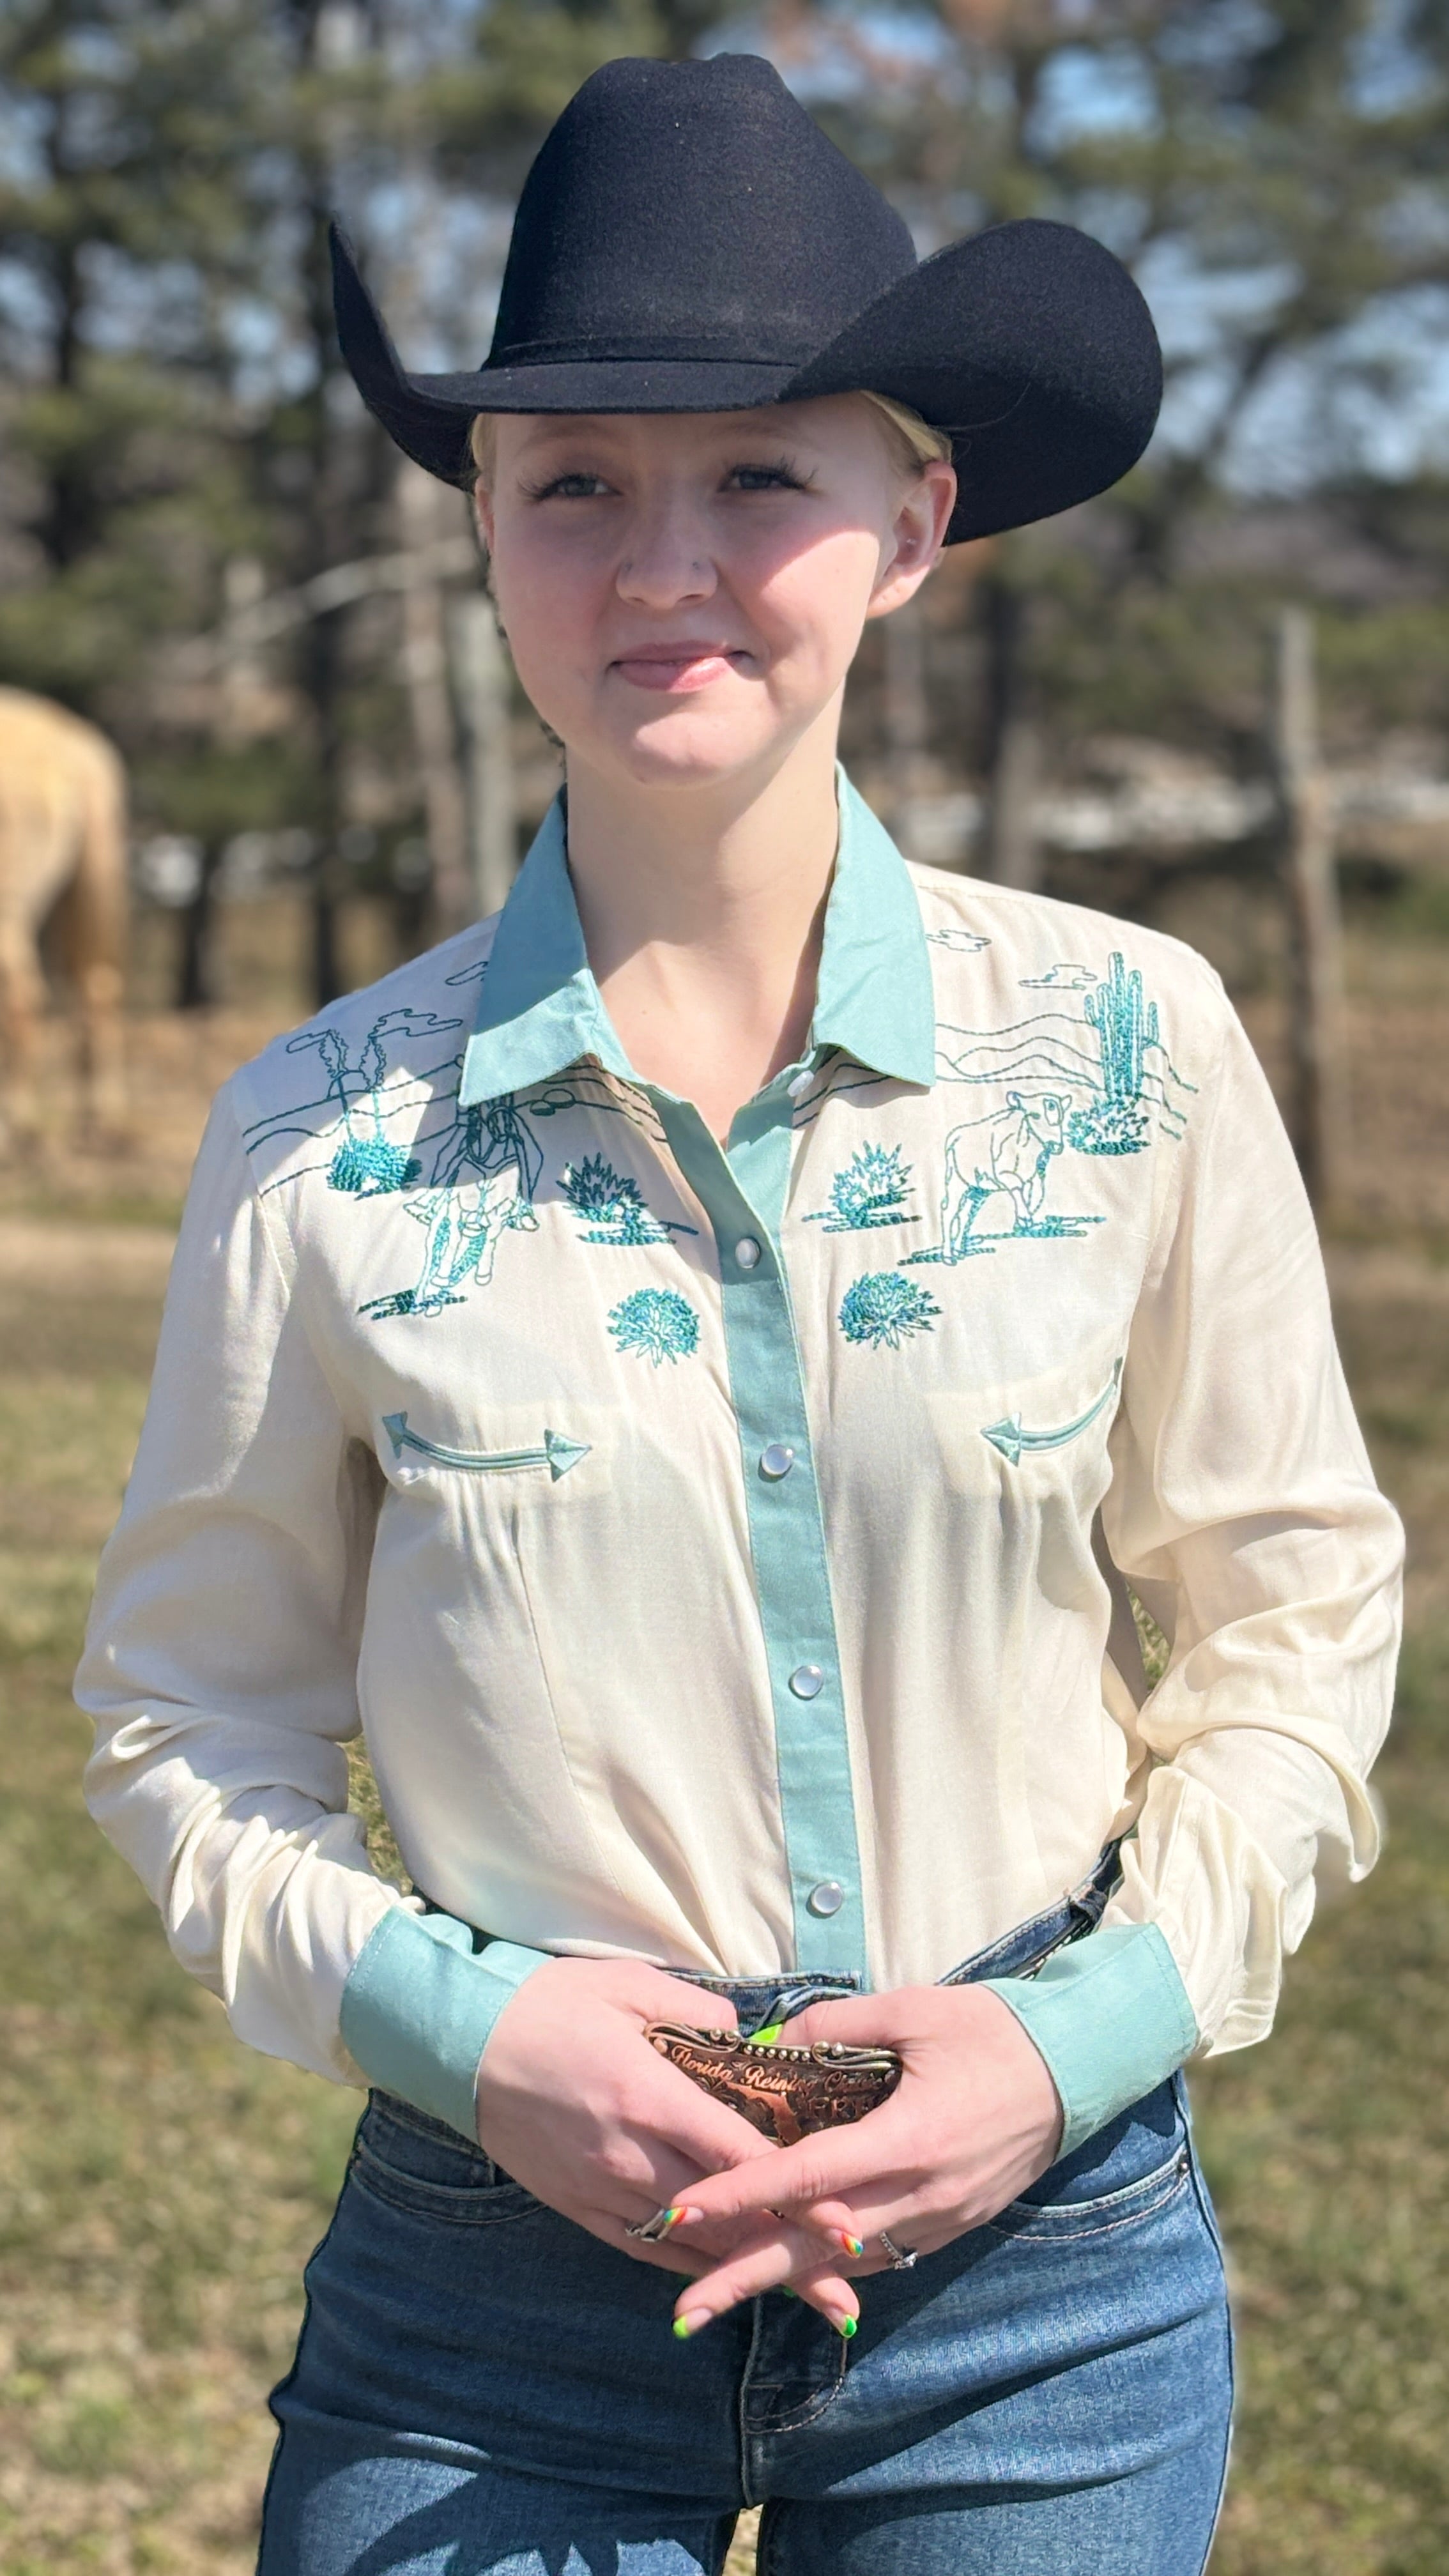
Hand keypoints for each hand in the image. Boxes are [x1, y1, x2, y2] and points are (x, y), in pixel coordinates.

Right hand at [473, 1957, 860, 2325]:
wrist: (461, 2041)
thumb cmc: (548, 2003)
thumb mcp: (628, 1986)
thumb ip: (698, 2011)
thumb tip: (746, 2033)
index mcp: (649, 2098)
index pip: (739, 2161)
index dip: (798, 2196)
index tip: (847, 2224)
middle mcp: (629, 2157)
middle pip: (723, 2220)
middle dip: (788, 2254)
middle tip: (846, 2285)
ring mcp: (601, 2189)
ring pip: (687, 2244)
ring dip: (744, 2270)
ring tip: (800, 2295)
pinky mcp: (577, 2207)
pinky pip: (642, 2248)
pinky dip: (688, 2262)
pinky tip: (723, 2274)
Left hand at [659, 1984, 1063, 2333]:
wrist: (1077, 2068)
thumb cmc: (992, 2030)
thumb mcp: (913, 2008)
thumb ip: (837, 2026)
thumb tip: (772, 2042)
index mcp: (909, 2138)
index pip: (808, 2177)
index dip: (742, 2195)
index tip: (683, 2211)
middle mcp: (922, 2194)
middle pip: (818, 2247)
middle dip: (746, 2278)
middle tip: (683, 2312)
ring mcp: (941, 2218)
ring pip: (850, 2260)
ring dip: (786, 2278)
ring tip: (720, 2292)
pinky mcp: (954, 2225)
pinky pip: (884, 2253)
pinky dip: (835, 2261)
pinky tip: (795, 2263)